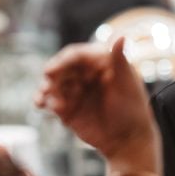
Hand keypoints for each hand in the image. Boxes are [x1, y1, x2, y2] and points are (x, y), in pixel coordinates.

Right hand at [36, 38, 159, 175]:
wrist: (128, 140)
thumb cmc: (133, 109)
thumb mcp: (127, 84)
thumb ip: (119, 60)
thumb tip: (121, 35)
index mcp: (98, 62)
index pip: (76, 55)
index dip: (62, 61)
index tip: (51, 70)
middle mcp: (84, 73)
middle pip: (61, 68)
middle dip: (51, 76)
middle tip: (46, 85)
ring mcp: (74, 90)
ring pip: (53, 84)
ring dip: (46, 89)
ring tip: (42, 99)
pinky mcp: (67, 108)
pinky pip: (51, 101)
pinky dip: (45, 101)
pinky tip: (41, 105)